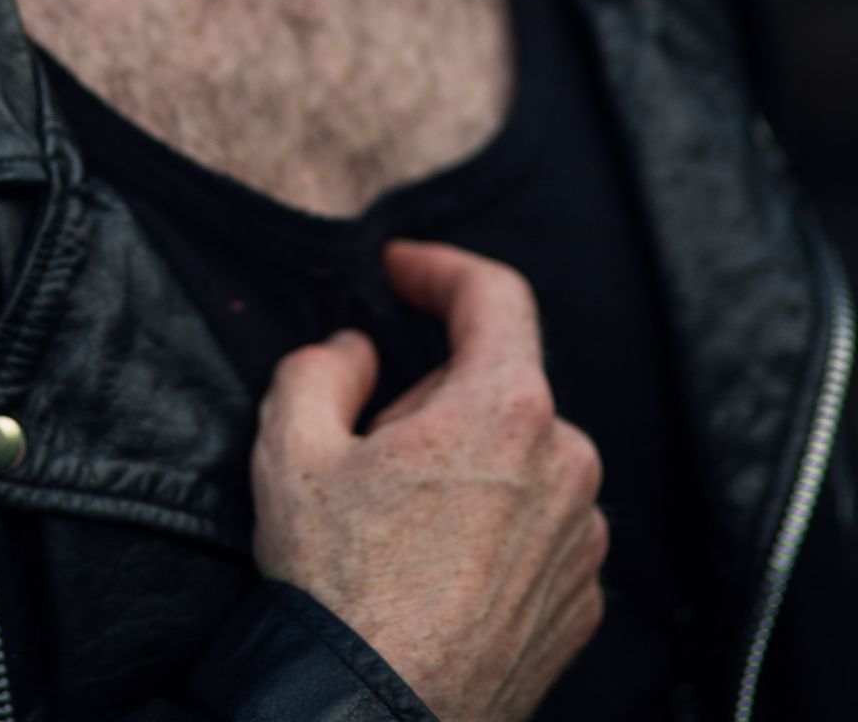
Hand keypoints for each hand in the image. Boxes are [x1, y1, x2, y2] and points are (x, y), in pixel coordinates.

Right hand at [251, 240, 607, 721]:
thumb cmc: (335, 585)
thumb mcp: (290, 445)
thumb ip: (322, 365)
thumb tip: (358, 353)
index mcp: (506, 407)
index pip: (494, 294)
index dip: (440, 268)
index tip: (399, 271)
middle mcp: (567, 464)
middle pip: (500, 383)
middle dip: (434, 391)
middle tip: (367, 438)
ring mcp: (583, 540)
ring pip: (522, 459)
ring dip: (467, 463)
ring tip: (396, 519)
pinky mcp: (582, 604)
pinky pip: (538, 529)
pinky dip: (492, 526)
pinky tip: (431, 567)